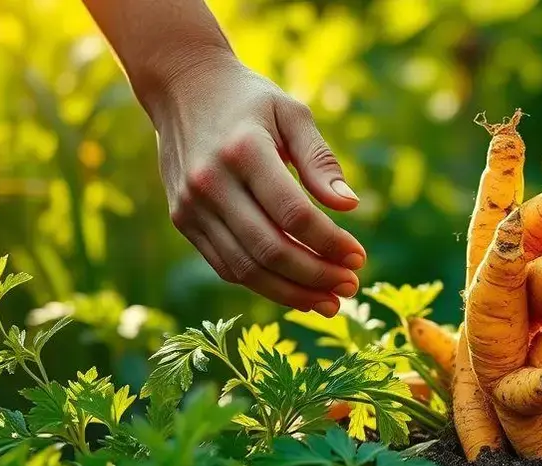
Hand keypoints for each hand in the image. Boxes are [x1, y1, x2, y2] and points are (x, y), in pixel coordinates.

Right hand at [151, 57, 363, 316]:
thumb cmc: (250, 101)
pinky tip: (295, 290)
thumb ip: (320, 160)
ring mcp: (191, 205)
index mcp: (243, 150)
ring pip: (245, 268)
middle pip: (269, 249)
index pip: (293, 214)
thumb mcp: (292, 114)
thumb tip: (350, 207)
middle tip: (350, 287)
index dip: (329, 243)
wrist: (182, 88)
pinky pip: (225, 266)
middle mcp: (211, 182)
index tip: (359, 257)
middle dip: (315, 276)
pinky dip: (263, 284)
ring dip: (291, 292)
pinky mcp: (182, 220)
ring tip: (328, 301)